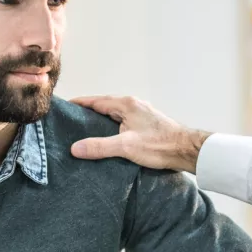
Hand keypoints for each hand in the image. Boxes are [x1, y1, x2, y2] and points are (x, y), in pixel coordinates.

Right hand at [69, 95, 210, 172]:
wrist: (186, 150)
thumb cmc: (160, 145)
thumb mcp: (125, 146)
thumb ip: (100, 146)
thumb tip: (75, 148)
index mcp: (126, 104)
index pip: (96, 101)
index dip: (80, 104)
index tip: (65, 107)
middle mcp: (134, 105)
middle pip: (105, 106)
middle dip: (88, 112)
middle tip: (71, 121)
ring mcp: (142, 114)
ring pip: (115, 114)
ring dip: (101, 120)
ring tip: (86, 131)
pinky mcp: (147, 124)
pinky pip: (123, 121)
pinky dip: (112, 126)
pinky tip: (109, 137)